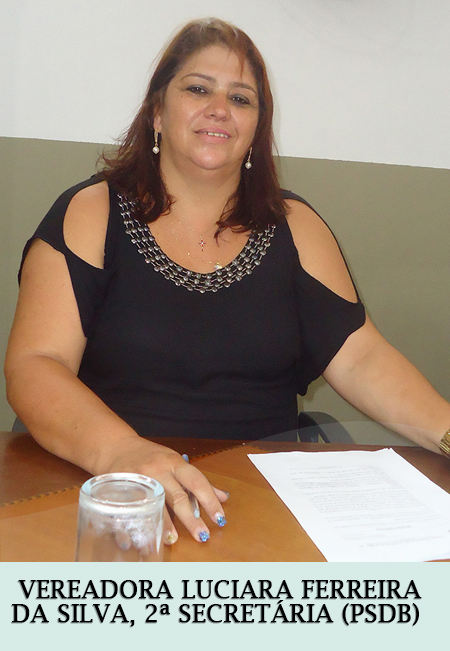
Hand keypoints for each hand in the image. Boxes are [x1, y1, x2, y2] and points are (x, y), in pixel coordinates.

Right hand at [102, 437, 227, 544]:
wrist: (115, 445)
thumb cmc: (150, 456)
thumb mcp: (175, 462)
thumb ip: (197, 481)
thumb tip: (223, 497)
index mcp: (174, 463)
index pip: (197, 482)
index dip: (210, 501)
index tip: (220, 519)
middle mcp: (158, 470)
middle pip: (178, 496)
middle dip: (191, 519)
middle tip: (202, 536)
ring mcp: (140, 479)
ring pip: (155, 503)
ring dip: (165, 524)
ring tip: (173, 540)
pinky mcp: (121, 488)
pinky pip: (130, 509)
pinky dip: (135, 525)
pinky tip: (140, 539)